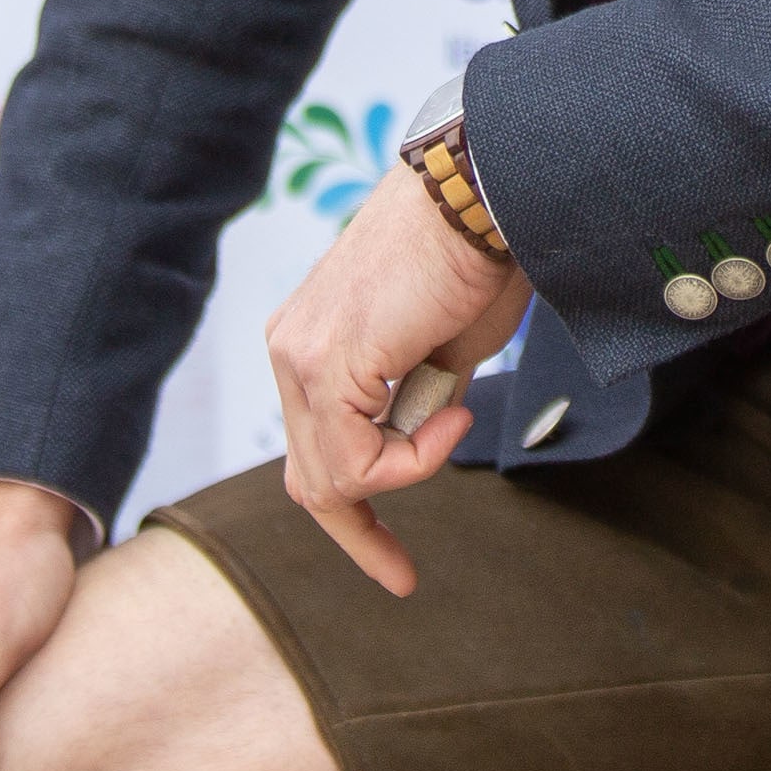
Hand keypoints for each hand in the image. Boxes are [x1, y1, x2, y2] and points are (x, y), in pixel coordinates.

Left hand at [265, 164, 534, 596]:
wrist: (480, 195)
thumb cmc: (476, 258)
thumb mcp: (441, 351)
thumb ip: (414, 400)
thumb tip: (417, 433)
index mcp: (310, 339)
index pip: (311, 447)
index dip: (349, 512)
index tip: (394, 569)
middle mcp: (290, 348)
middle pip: (311, 474)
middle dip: (359, 527)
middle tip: (401, 575)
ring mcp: (298, 355)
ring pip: (332, 475)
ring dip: (406, 469)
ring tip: (459, 418)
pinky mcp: (323, 363)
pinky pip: (356, 459)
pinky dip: (411, 459)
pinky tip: (454, 418)